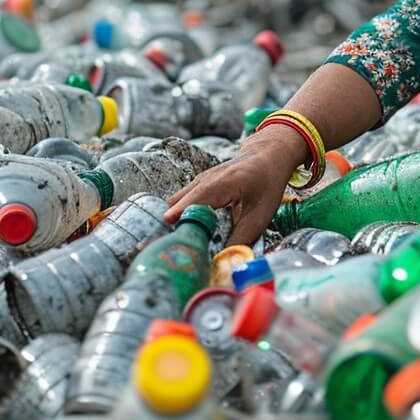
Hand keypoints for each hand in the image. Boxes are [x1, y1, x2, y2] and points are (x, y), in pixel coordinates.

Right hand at [164, 125, 308, 245]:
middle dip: (166, 223)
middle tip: (151, 244)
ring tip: (155, 242)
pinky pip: (181, 201)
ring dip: (168, 220)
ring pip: (177, 201)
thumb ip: (242, 238)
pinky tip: (168, 231)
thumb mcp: (261, 214)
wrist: (268, 156)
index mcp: (224, 183)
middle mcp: (206, 179)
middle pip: (180, 201)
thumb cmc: (266, 183)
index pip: (197, 200)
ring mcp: (199, 180)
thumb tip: (225, 263)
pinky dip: (174, 215)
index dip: (181, 214)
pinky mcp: (197, 185)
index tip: (165, 229)